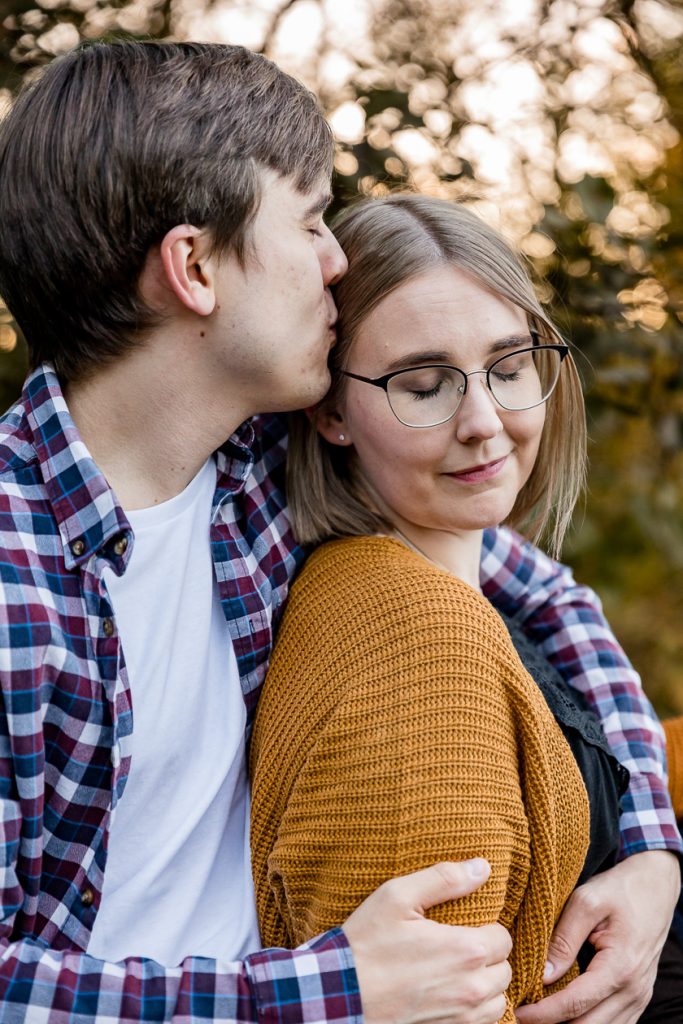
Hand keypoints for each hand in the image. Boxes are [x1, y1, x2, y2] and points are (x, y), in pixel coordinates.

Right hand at [342, 858, 512, 1023]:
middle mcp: (471, 989)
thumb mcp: (398, 896)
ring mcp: (460, 1018)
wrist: (340, 994)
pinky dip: (474, 1010)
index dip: (487, 927)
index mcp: (466, 950)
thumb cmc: (367, 943)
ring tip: (459, 971)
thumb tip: (482, 867)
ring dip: (485, 985)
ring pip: (496, 1000)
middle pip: (504, 969)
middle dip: (489, 956)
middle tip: (461, 946)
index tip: (465, 926)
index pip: (503, 937)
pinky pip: (481, 1023)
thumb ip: (444, 879)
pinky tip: (452, 994)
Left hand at [515, 850, 680, 1023]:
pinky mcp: (637, 995)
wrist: (656, 886)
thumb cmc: (620, 889)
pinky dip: (587, 1021)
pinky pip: (613, 1022)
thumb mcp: (586, 902)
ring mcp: (638, 996)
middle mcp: (633, 989)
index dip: (543, 1013)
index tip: (518, 1012)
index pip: (575, 1003)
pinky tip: (564, 1011)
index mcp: (620, 967)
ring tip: (539, 1013)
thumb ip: (564, 939)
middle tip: (523, 1015)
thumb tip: (544, 974)